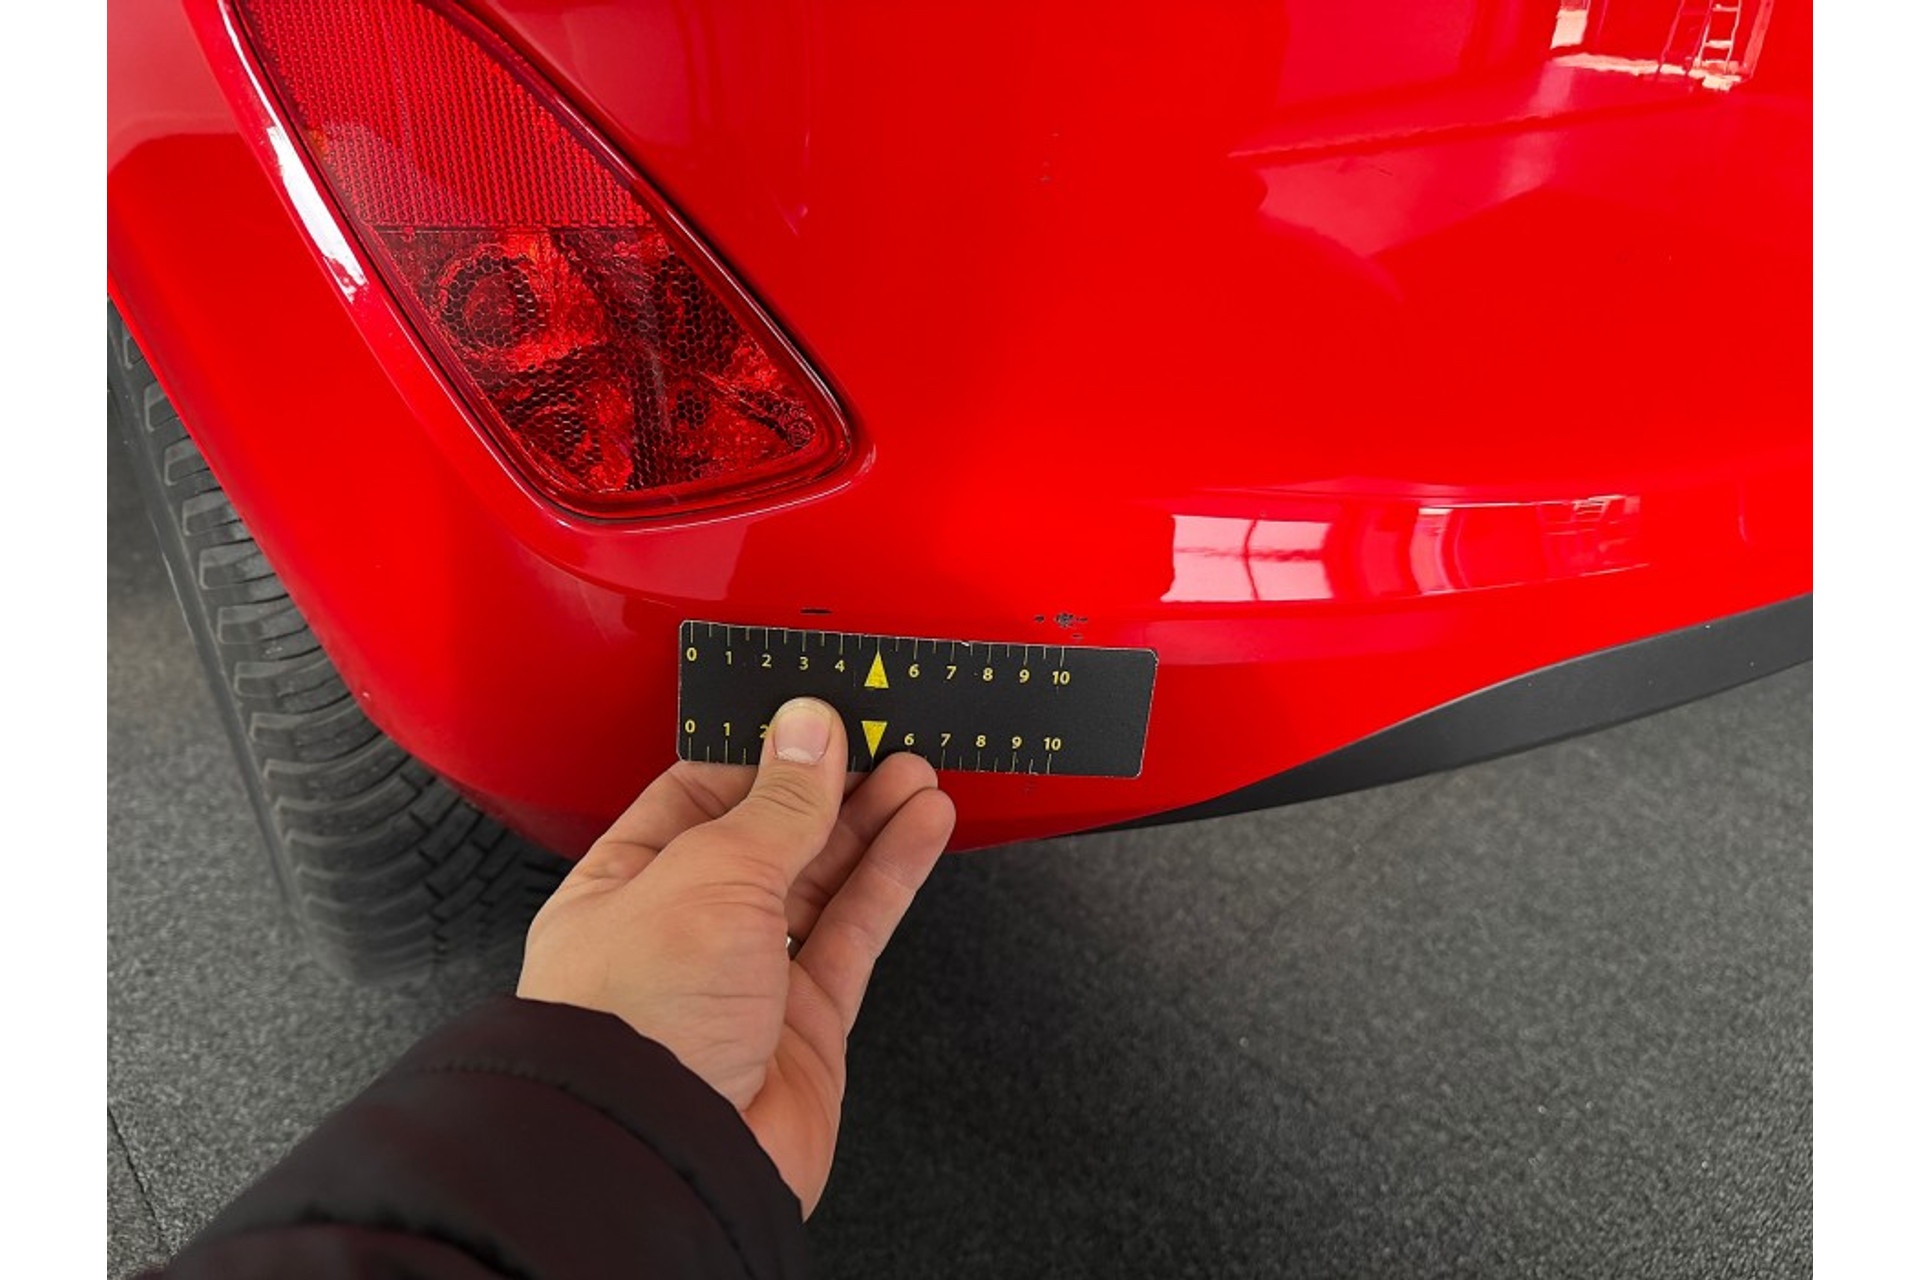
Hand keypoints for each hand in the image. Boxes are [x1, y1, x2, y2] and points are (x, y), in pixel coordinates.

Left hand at [516, 696, 956, 1215]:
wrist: (662, 1156)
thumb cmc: (636, 1022)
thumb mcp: (709, 875)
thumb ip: (777, 802)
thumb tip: (809, 727)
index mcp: (626, 883)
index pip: (698, 794)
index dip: (762, 752)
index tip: (817, 715)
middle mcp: (684, 930)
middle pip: (770, 835)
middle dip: (829, 784)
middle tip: (883, 735)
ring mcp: (747, 978)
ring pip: (822, 881)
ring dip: (871, 822)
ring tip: (918, 770)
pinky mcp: (805, 1023)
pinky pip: (855, 932)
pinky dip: (893, 876)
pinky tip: (922, 828)